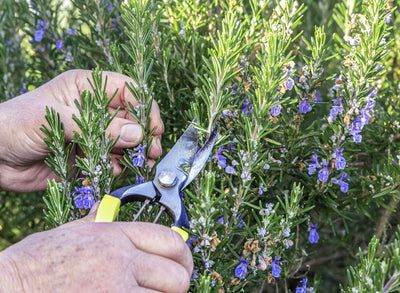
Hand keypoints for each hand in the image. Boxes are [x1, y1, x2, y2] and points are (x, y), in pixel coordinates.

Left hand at [0, 70, 163, 191]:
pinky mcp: (88, 155)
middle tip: (151, 150)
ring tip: (142, 163)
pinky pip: (113, 159)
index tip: (152, 127)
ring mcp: (93, 133)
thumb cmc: (14, 125)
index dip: (144, 106)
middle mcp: (94, 110)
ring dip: (136, 152)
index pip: (128, 90)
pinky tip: (114, 170)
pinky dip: (119, 166)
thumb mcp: (55, 119)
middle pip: (132, 117)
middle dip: (144, 133)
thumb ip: (97, 127)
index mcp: (87, 88)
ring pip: (126, 140)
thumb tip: (136, 134)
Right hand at [0, 205, 192, 291]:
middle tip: (170, 286)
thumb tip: (113, 212)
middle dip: (178, 281)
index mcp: (114, 235)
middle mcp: (121, 261)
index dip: (183, 252)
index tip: (182, 261)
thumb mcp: (72, 231)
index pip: (170, 239)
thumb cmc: (35, 262)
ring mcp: (117, 291)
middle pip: (177, 274)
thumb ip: (101, 224)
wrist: (8, 288)